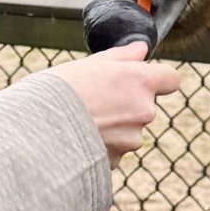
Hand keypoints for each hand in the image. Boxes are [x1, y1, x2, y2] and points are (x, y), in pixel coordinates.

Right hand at [51, 41, 181, 163]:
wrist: (37, 131)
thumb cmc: (60, 91)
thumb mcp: (89, 64)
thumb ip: (122, 57)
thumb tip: (141, 50)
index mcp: (140, 82)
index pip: (171, 79)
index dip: (157, 79)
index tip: (141, 79)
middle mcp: (143, 111)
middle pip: (146, 105)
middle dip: (127, 103)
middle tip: (96, 99)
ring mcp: (132, 139)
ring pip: (130, 130)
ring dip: (114, 126)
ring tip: (82, 120)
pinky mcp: (118, 160)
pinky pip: (115, 150)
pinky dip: (102, 145)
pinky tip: (79, 138)